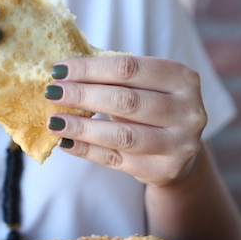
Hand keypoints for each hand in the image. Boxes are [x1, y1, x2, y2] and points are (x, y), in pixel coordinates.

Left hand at [46, 54, 207, 186]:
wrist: (180, 154)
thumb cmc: (152, 110)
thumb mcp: (145, 87)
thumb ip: (114, 78)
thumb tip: (63, 74)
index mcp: (183, 78)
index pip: (129, 68)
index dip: (90, 68)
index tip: (58, 70)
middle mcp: (188, 111)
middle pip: (126, 101)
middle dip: (83, 95)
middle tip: (52, 93)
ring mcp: (179, 144)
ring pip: (122, 135)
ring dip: (82, 127)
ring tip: (55, 121)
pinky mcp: (164, 170)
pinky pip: (116, 159)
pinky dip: (87, 150)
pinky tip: (66, 142)